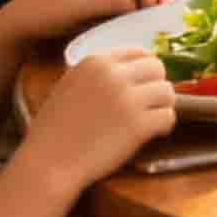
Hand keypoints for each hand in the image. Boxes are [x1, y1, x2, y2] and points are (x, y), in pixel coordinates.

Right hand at [27, 46, 176, 190]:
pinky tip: (153, 134)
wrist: (48, 164)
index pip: (139, 52)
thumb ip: (99, 74)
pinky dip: (164, 126)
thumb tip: (133, 70)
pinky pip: (168, 117)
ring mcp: (127, 99)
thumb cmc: (55, 131)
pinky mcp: (138, 124)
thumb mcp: (70, 86)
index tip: (144, 85)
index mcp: (95, 61)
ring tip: (151, 120)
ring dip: (162, 106)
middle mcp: (113, 75)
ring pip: (167, 91)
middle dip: (155, 86)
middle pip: (157, 68)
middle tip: (149, 105)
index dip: (145, 70)